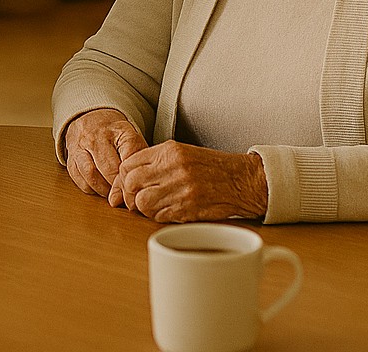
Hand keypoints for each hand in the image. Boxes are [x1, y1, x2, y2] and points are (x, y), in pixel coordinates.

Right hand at [64, 109, 147, 198]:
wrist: (91, 118)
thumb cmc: (115, 133)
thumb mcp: (131, 138)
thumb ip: (137, 157)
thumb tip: (138, 185)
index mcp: (118, 129)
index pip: (129, 155)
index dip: (132, 175)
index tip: (135, 186)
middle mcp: (97, 136)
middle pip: (109, 168)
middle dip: (118, 186)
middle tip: (124, 194)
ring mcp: (81, 145)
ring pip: (91, 175)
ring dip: (103, 190)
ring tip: (111, 193)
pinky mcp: (70, 156)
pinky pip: (79, 178)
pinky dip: (90, 188)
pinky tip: (98, 188)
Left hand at [112, 141, 268, 221]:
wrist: (243, 180)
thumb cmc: (213, 167)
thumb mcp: (183, 152)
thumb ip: (156, 160)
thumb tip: (129, 175)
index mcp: (169, 151)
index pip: (128, 163)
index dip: (124, 177)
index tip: (130, 184)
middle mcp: (173, 167)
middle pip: (131, 183)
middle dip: (130, 194)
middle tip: (138, 199)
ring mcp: (181, 188)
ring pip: (142, 203)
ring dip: (144, 208)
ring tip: (155, 206)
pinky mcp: (188, 208)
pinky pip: (159, 216)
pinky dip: (159, 217)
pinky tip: (169, 211)